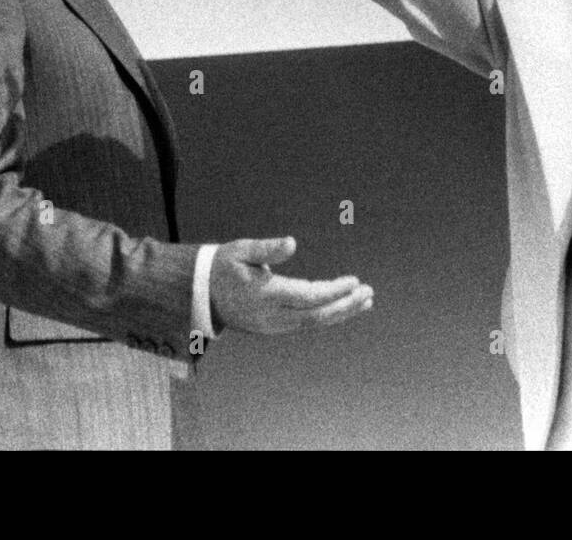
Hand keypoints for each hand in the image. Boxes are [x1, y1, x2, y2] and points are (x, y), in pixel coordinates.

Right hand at [210, 236, 373, 333]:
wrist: (202, 294)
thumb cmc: (223, 266)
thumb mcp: (240, 250)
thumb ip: (266, 248)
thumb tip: (292, 242)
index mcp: (264, 295)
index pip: (307, 297)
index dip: (333, 291)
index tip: (354, 281)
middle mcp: (271, 316)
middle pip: (316, 316)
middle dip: (345, 306)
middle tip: (369, 293)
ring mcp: (273, 326)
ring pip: (313, 323)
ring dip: (340, 313)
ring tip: (365, 301)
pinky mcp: (274, 328)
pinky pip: (306, 324)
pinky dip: (326, 316)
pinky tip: (342, 307)